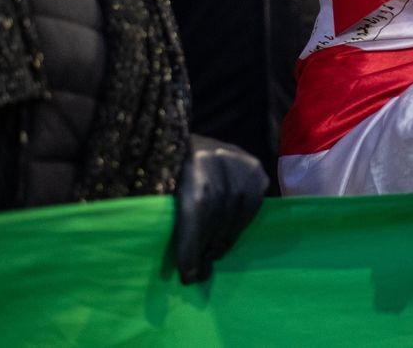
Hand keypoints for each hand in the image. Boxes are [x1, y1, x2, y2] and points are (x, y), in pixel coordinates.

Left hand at [172, 135, 268, 284]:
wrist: (175, 137)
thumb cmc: (162, 170)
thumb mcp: (156, 188)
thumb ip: (167, 216)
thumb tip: (182, 261)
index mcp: (189, 159)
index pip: (197, 208)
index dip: (192, 245)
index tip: (187, 275)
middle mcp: (218, 156)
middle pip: (218, 212)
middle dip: (207, 246)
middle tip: (199, 270)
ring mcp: (240, 160)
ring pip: (237, 211)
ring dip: (225, 239)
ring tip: (213, 254)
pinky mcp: (255, 167)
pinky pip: (253, 205)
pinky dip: (241, 224)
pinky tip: (228, 234)